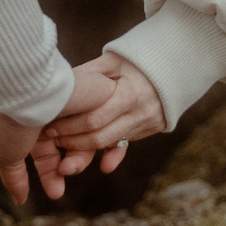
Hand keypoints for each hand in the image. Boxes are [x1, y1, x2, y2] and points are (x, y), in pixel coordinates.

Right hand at [0, 61, 120, 202]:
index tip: (56, 193)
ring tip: (68, 142)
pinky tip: (82, 121)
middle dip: (73, 164)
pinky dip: (93, 126)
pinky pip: (108, 121)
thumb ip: (15, 177)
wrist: (28, 88)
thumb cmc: (12, 121)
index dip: (54, 177)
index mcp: (37, 128)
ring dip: (80, 146)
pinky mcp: (100, 94)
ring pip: (93, 139)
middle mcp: (59, 116)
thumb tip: (20, 201)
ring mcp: (79, 104)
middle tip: (66, 170)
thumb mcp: (7, 155)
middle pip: (77, 151)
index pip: (51, 159)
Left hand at [41, 51, 165, 176]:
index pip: (95, 118)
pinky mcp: (150, 129)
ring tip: (62, 146)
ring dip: (85, 149)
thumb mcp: (113, 60)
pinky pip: (127, 143)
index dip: (70, 126)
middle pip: (101, 136)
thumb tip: (59, 85)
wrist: (175, 64)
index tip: (50, 125)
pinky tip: (104, 166)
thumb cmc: (138, 58)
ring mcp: (147, 123)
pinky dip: (114, 154)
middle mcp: (140, 113)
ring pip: (111, 143)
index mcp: (130, 93)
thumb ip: (88, 73)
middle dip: (72, 141)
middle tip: (51, 138)